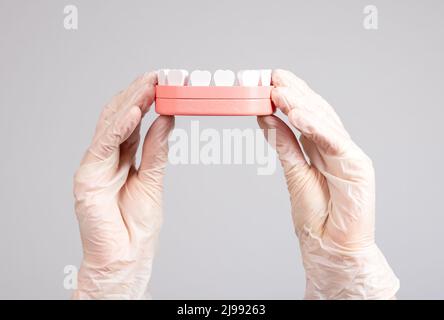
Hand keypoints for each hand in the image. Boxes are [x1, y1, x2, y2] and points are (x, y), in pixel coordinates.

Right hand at [73, 72, 173, 298]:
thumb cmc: (137, 225)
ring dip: (131, 103)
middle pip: (121, 117)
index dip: (149, 100)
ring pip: (109, 125)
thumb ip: (156, 150)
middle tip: (160, 76)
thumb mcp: (153, 179)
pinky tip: (135, 112)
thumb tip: (165, 120)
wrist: (127, 257)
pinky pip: (102, 146)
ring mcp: (95, 165)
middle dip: (139, 94)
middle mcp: (107, 157)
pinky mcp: (87, 177)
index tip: (167, 83)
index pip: (134, 121)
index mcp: (123, 158)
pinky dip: (118, 127)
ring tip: (150, 85)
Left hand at [258, 70, 398, 298]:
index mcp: (321, 148)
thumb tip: (266, 118)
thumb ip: (284, 144)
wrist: (332, 249)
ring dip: (301, 104)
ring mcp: (348, 155)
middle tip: (272, 77)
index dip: (290, 96)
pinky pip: (335, 142)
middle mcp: (336, 147)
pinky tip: (297, 114)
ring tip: (278, 91)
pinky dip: (316, 127)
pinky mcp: (358, 167)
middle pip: (316, 113)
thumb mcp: (293, 172)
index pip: (306, 115)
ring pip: (325, 123)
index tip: (268, 81)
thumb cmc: (316, 216)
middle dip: (295, 93)